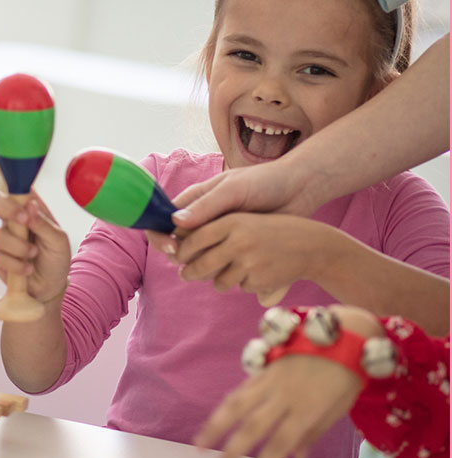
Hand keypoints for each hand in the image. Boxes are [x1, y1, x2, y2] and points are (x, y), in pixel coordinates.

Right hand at [0, 192, 70, 301]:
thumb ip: (44, 223)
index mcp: (30, 208)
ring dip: (18, 248)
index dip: (12, 184)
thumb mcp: (59, 241)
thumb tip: (30, 206)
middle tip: (23, 223)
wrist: (50, 287)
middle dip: (8, 211)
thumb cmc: (56, 259)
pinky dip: (14, 264)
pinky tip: (27, 269)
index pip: (16, 187)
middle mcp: (13, 218)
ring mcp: (3, 236)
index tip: (22, 202)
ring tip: (33, 256)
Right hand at [150, 163, 316, 254]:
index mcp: (194, 201)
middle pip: (175, 244)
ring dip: (199, 267)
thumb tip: (174, 223)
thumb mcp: (234, 189)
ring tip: (219, 266)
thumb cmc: (265, 182)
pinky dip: (219, 271)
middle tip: (195, 264)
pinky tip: (232, 270)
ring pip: (195, 259)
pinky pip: (217, 265)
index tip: (172, 248)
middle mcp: (201, 220)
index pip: (161, 220)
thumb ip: (206, 206)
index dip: (160, 236)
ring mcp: (217, 236)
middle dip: (180, 257)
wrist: (300, 191)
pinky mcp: (233, 249)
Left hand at [174, 213, 333, 295]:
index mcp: (233, 221)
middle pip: (200, 265)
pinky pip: (239, 287)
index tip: (176, 256)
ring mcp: (250, 262)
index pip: (195, 239)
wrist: (313, 245)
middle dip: (189, 272)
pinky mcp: (259, 280)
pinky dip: (243, 283)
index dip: (182, 251)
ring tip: (230, 272)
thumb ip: (216, 229)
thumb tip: (180, 249)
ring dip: (218, 280)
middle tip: (185, 274)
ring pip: (218, 281)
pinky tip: (258, 272)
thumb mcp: (246, 220)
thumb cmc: (273, 230)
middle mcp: (239, 241)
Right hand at [195, 305, 381, 457]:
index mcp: (307, 409)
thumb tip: (296, 455)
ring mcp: (270, 380)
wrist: (343, 334)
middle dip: (231, 452)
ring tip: (199, 445)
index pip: (280, 444)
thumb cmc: (347, 374)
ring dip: (215, 427)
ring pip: (236, 405)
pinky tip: (214, 420)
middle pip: (252, 427)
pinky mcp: (263, 369)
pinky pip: (240, 390)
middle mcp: (284, 395)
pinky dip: (224, 407)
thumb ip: (315, 431)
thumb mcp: (339, 407)